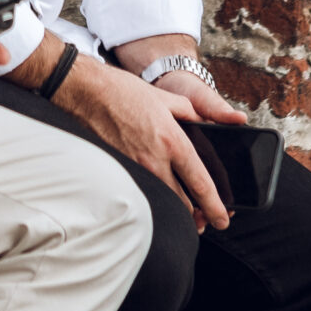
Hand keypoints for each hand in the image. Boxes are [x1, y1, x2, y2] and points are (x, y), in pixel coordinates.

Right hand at [55, 59, 231, 230]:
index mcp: (172, 141)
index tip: (223, 219)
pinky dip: (155, 197)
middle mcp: (155, 160)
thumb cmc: (123, 91)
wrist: (88, 92)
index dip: (215, 207)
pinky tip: (159, 194)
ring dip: (176, 209)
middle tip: (204, 218)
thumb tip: (202, 124)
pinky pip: (144, 191)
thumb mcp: (165, 97)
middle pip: (183, 203)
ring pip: (163, 201)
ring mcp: (135, 168)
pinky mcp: (120, 170)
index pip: (200, 183)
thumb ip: (189, 113)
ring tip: (185, 211)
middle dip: (197, 215)